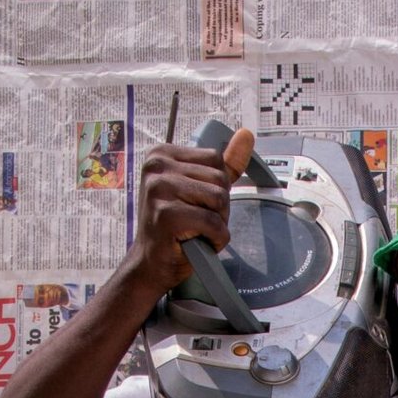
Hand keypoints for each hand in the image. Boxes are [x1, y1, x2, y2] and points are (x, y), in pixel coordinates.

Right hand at [128, 128, 254, 295]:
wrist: (150, 263)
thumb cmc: (175, 227)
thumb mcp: (198, 189)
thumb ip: (224, 164)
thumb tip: (247, 134)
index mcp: (162, 153)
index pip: (215, 159)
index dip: (217, 188)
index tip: (196, 203)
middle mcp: (157, 166)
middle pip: (219, 179)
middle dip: (219, 207)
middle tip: (197, 222)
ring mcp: (159, 189)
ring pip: (219, 199)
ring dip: (217, 223)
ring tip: (196, 231)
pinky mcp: (166, 214)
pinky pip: (213, 223)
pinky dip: (215, 239)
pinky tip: (198, 243)